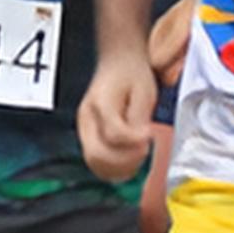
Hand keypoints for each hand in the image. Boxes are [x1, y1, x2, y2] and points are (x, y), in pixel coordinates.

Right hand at [76, 45, 156, 183]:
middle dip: (126, 160)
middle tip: (145, 150)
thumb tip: (141, 141)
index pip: (114, 134)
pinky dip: (112, 169)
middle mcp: (86, 118)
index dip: (135, 141)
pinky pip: (95, 163)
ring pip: (94, 163)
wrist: (118, 63)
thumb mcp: (144, 91)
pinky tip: (129, 162)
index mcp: (101, 103)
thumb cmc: (132, 75)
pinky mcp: (87, 137)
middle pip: (98, 154)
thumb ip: (140, 118)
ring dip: (119, 168)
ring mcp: (84, 130)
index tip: (150, 136)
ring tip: (138, 156)